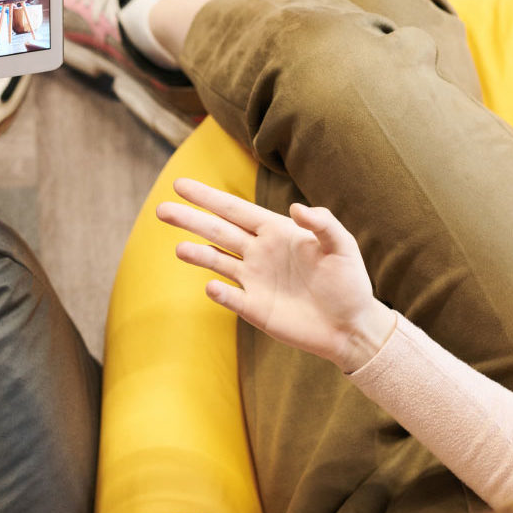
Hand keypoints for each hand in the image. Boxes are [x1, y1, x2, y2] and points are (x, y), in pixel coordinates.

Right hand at [156, 178, 394, 372]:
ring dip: (197, 254)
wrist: (351, 327)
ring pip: (216, 261)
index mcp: (276, 232)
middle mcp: (259, 253)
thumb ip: (323, 224)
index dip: (208, 197)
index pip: (234, 210)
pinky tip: (211, 286)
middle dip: (190, 219)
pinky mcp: (254, 308)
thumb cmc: (349, 283)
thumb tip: (296, 207)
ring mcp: (254, 281)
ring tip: (178, 248)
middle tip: (161, 209)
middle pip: (217, 231)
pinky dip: (219, 292)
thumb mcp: (343, 247)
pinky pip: (230, 297)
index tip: (180, 185)